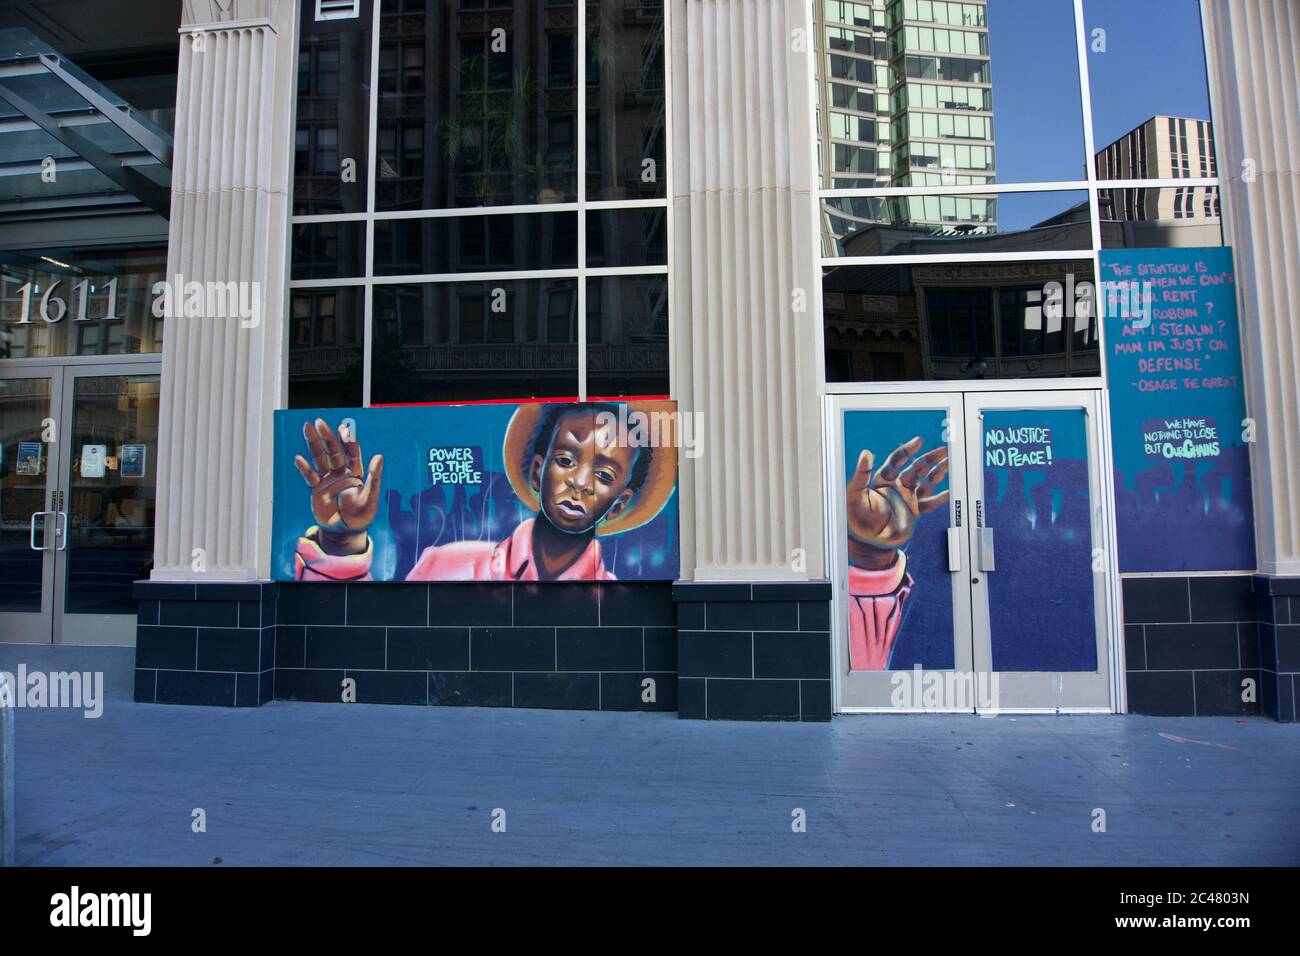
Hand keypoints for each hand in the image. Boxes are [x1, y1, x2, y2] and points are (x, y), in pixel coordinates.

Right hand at [294, 419, 383, 550]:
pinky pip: (310, 477)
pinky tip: (298, 458)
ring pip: (320, 458)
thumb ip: (374, 477)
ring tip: (307, 428)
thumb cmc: (362, 514)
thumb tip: (380, 456)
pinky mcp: (317, 490)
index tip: (344, 431)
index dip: (348, 442)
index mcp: (356, 472)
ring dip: (313, 444)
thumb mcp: (370, 497)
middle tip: (319, 422)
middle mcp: (341, 472)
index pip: (352, 453)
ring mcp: (328, 480)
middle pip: (333, 451)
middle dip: (327, 437)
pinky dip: (305, 468)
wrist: (346, 531)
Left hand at [847, 436, 948, 568]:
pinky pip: (929, 503)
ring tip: (948, 464)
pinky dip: (939, 499)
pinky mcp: (914, 511)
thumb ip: (861, 474)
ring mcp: (907, 498)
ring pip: (926, 482)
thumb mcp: (855, 493)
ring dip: (937, 473)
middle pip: (917, 468)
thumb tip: (866, 453)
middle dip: (930, 458)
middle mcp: (897, 485)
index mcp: (883, 478)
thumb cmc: (857, 515)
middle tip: (944, 450)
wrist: (866, 539)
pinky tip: (948, 492)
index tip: (919, 441)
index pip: (898, 460)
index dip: (908, 449)